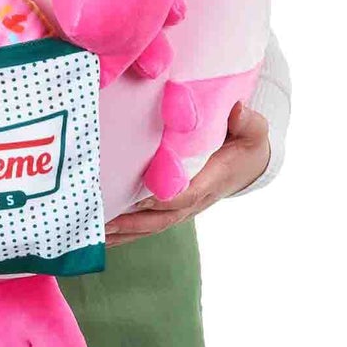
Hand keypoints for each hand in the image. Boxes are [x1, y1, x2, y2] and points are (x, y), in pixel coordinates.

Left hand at [104, 101, 270, 245]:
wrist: (248, 165)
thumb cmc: (246, 144)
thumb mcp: (254, 132)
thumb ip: (248, 122)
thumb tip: (237, 110)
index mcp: (211, 180)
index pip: (185, 193)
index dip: (162, 196)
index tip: (138, 195)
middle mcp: (194, 200)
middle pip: (161, 217)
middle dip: (131, 220)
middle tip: (101, 218)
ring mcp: (183, 209)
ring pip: (150, 226)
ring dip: (122, 230)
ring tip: (92, 230)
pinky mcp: (172, 210)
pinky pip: (147, 226)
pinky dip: (124, 233)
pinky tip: (99, 235)